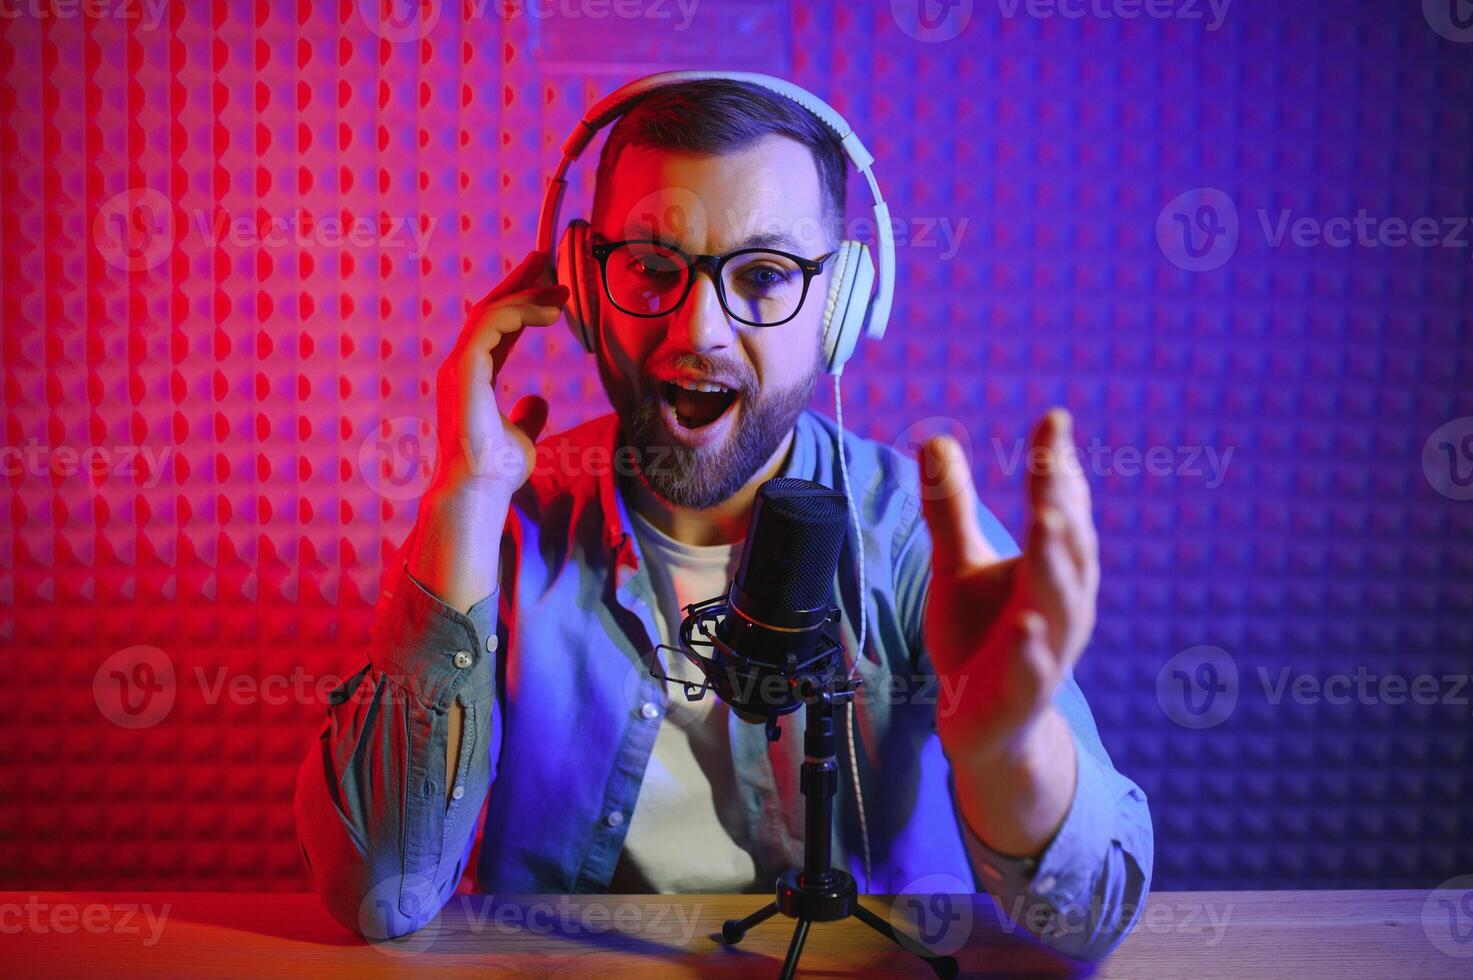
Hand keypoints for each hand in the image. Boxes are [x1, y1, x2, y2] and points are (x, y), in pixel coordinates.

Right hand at [429, 249, 569, 496]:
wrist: (478, 489)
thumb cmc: (496, 470)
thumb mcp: (521, 437)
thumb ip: (527, 416)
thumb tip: (538, 401)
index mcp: (474, 378)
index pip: (497, 330)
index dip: (523, 306)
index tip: (551, 289)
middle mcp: (462, 367)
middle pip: (490, 311)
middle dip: (518, 283)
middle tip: (546, 260)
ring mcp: (459, 366)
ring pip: (489, 312)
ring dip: (525, 295)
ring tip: (560, 289)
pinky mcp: (463, 368)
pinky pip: (490, 324)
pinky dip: (519, 311)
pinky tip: (548, 311)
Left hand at [917, 408, 1098, 772]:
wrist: (983, 725)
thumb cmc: (980, 638)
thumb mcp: (959, 566)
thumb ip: (949, 509)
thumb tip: (936, 438)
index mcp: (1053, 568)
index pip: (1062, 507)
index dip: (1058, 465)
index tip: (1054, 419)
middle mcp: (1062, 604)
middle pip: (1069, 549)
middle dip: (1063, 504)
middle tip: (1053, 463)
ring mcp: (1048, 650)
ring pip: (1062, 604)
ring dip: (1056, 563)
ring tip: (1045, 521)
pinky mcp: (1023, 693)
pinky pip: (1034, 670)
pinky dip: (1033, 648)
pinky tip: (1025, 625)